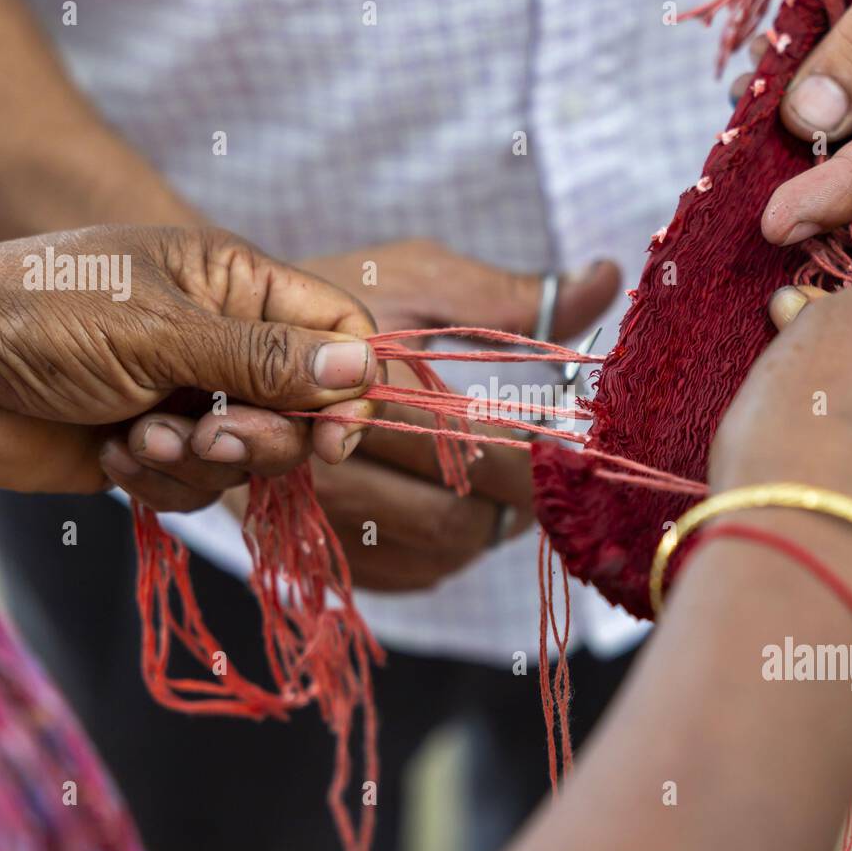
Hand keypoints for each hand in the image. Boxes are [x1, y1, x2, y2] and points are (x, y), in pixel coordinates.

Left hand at [0, 226, 377, 510]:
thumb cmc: (44, 317)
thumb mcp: (163, 332)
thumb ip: (266, 359)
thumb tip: (361, 370)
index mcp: (237, 284)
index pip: (338, 330)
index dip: (350, 384)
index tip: (334, 435)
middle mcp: (225, 340)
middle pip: (305, 406)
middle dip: (265, 434)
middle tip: (215, 433)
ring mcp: (192, 395)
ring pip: (252, 454)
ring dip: (201, 457)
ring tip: (140, 435)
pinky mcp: (158, 445)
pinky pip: (202, 484)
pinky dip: (163, 479)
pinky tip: (113, 454)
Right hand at [284, 238, 620, 589]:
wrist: (243, 336)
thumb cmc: (343, 297)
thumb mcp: (422, 278)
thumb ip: (514, 296)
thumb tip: (608, 277)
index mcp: (370, 392)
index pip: (479, 450)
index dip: (538, 457)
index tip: (573, 443)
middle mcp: (335, 464)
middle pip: (461, 517)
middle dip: (520, 502)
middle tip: (553, 475)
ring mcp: (323, 510)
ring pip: (439, 551)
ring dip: (488, 528)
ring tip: (512, 489)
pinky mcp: (322, 541)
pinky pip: (407, 572)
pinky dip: (449, 551)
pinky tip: (463, 511)